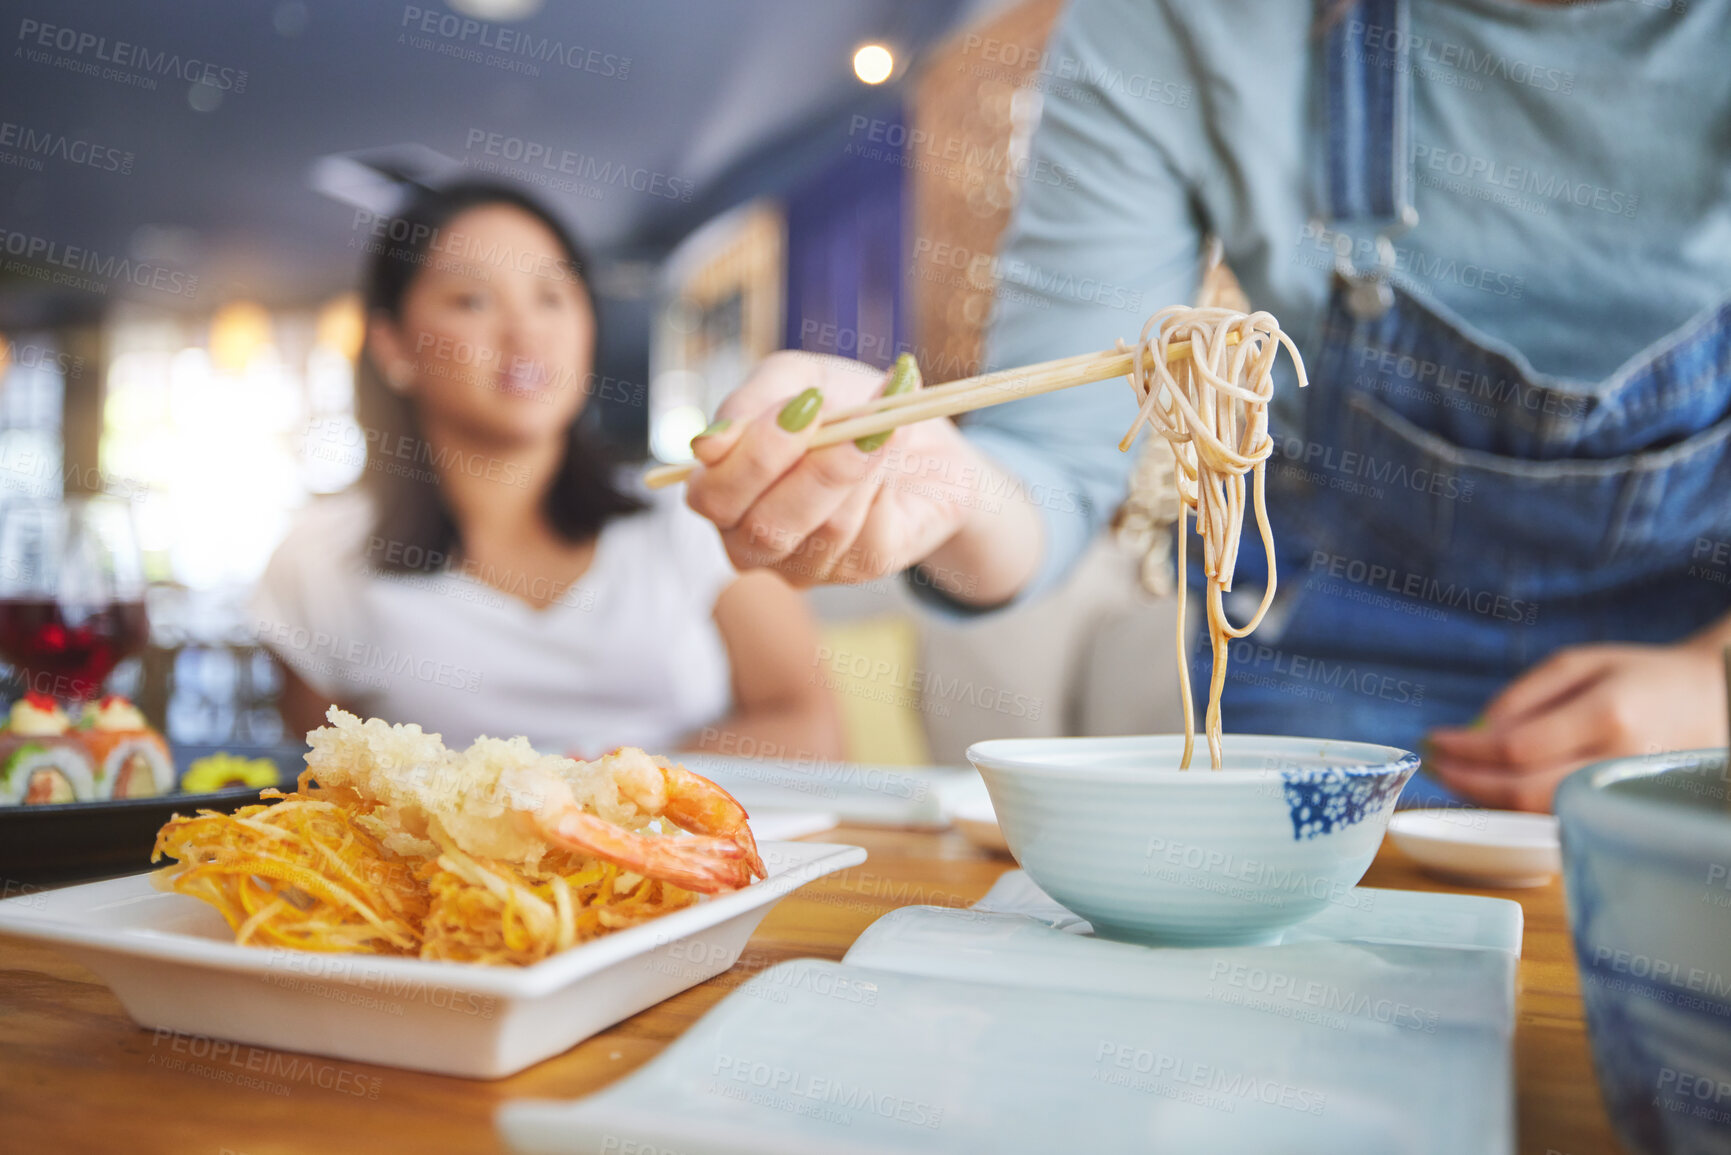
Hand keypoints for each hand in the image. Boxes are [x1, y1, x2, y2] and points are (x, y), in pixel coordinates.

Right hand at [684, 350, 1026, 593]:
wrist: (919, 427)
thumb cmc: (843, 404)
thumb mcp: (794, 379)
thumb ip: (749, 403)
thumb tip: (705, 444)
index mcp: (724, 494)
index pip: (711, 498)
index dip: (752, 456)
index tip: (803, 403)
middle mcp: (754, 541)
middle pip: (761, 529)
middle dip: (807, 467)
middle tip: (839, 413)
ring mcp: (807, 563)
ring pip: (825, 529)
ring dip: (857, 463)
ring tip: (885, 415)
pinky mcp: (862, 567)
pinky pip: (870, 534)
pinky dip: (886, 477)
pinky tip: (898, 440)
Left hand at [1425, 639, 1728, 810]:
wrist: (1713, 703)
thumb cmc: (1639, 676)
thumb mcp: (1580, 663)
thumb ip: (1524, 696)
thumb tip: (1473, 733)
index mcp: (1608, 715)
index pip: (1517, 747)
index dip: (1466, 751)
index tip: (1434, 740)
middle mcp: (1617, 762)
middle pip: (1523, 790)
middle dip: (1467, 782)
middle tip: (1434, 766)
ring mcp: (1622, 794)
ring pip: (1538, 812)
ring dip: (1485, 799)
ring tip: (1453, 777)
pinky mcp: (1622, 812)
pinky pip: (1557, 817)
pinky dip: (1515, 808)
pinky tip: (1492, 789)